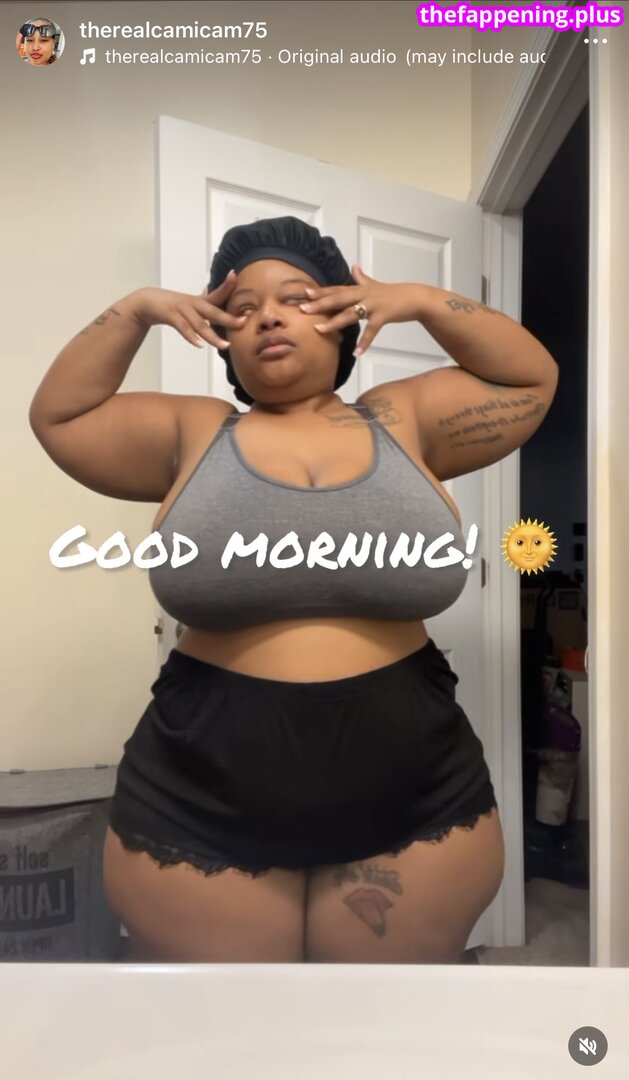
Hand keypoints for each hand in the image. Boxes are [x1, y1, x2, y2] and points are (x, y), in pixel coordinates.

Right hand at [130, 271, 246, 348]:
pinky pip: (182, 327)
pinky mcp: (170, 315)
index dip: (227, 285)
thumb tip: (223, 319)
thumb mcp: (191, 307)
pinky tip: (199, 345)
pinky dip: (191, 336)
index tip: (236, 276)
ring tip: (225, 345)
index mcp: (200, 301)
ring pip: (200, 324)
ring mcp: (182, 309)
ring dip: (213, 336)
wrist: (146, 302)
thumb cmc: (172, 306)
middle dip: (229, 318)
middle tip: (244, 322)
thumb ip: (206, 311)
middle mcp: (193, 303)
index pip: (217, 293)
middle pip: (214, 312)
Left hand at [298, 266, 422, 354]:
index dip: (321, 291)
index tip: (304, 293)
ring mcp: (374, 305)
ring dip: (334, 322)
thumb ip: (362, 278)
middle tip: (303, 308)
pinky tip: (356, 353)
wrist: (415, 297)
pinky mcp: (384, 316)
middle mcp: (364, 295)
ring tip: (319, 330)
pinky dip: (364, 342)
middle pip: (339, 299)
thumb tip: (354, 266)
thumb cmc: (393, 293)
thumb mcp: (375, 284)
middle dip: (320, 304)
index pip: (337, 289)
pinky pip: (372, 331)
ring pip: (350, 314)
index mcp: (360, 289)